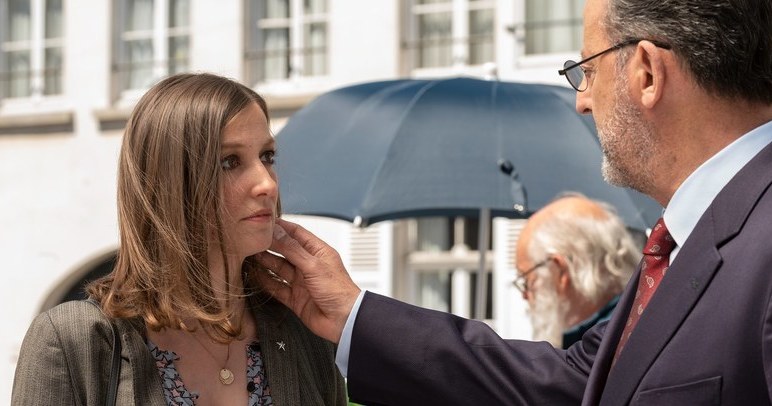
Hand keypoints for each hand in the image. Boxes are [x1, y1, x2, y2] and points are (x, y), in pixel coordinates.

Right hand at [254, 218, 360, 342]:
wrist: (343, 321)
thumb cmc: (338, 291)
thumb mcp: (313, 265)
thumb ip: (293, 249)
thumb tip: (276, 232)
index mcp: (319, 252)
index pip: (297, 234)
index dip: (281, 227)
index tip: (265, 222)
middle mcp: (309, 266)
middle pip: (285, 251)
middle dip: (269, 245)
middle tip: (251, 240)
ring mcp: (301, 282)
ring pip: (279, 269)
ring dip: (266, 263)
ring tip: (249, 255)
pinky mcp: (296, 299)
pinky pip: (277, 288)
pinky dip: (266, 282)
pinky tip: (255, 276)